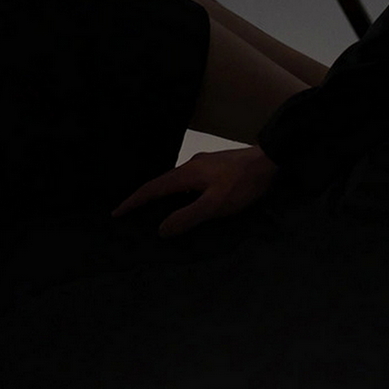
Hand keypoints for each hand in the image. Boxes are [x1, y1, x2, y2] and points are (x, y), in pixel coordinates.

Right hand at [113, 145, 277, 235]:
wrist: (271, 160)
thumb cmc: (244, 183)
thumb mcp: (216, 204)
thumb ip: (188, 216)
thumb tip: (161, 229)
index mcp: (186, 174)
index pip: (152, 189)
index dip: (133, 202)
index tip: (117, 212)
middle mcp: (190, 166)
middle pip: (160, 183)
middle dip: (143, 198)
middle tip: (130, 212)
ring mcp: (203, 165)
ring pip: (175, 182)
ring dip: (162, 195)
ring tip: (155, 210)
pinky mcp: (215, 167)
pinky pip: (188, 181)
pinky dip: (178, 193)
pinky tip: (186, 200)